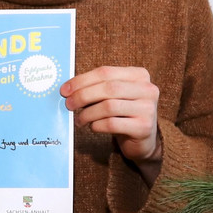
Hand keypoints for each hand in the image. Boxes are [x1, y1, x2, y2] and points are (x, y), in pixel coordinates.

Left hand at [61, 66, 160, 181]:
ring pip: (109, 106)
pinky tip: (93, 127)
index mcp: (139, 75)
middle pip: (108, 88)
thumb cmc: (123, 114)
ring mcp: (148, 109)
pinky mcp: (143, 127)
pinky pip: (112, 124)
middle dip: (83, 96)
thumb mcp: (114, 96)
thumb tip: (69, 89)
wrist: (143, 139)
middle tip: (68, 105)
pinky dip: (97, 125)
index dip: (82, 80)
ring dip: (88, 113)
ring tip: (79, 120)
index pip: (106, 72)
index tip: (65, 90)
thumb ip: (97, 88)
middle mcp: (147, 89)